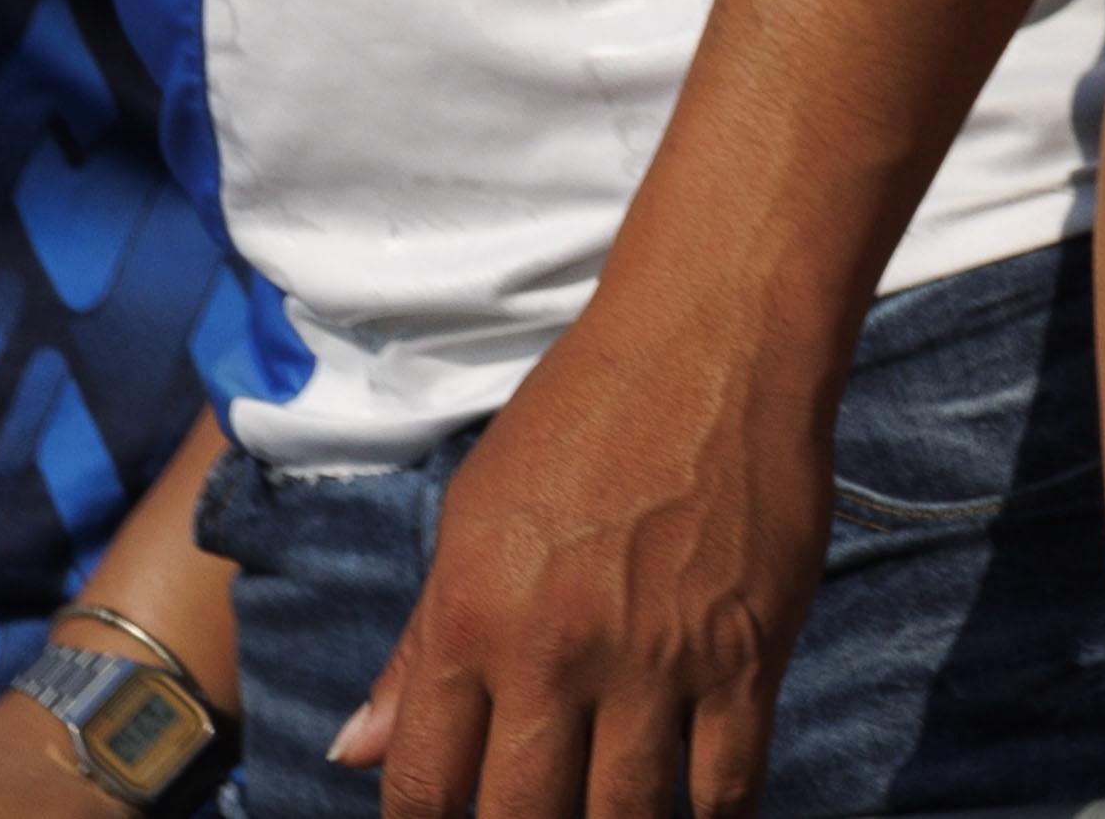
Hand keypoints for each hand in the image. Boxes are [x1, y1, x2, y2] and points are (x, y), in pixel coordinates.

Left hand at [335, 288, 828, 818]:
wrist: (716, 334)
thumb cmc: (583, 413)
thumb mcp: (475, 514)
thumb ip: (418, 646)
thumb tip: (355, 753)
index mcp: (473, 616)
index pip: (423, 787)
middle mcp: (556, 652)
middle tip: (536, 814)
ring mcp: (657, 659)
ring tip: (606, 816)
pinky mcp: (749, 653)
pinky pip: (726, 788)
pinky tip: (695, 814)